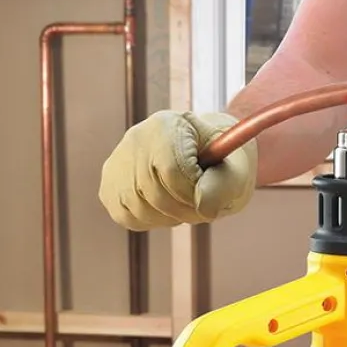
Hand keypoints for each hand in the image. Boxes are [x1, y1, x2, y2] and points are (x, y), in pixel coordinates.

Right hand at [98, 110, 257, 229]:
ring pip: (139, 208)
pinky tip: (167, 207)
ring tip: (185, 203)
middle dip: (186, 210)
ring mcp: (118, 162)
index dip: (194, 195)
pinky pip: (127, 216)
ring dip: (170, 218)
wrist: (207, 158)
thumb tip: (203, 205)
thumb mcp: (236, 170)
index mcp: (168, 125)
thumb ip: (224, 185)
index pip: (171, 171)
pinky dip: (152, 220)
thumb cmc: (224, 164)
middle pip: (154, 192)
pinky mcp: (110, 185)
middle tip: (202, 207)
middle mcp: (136, 138)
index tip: (210, 199)